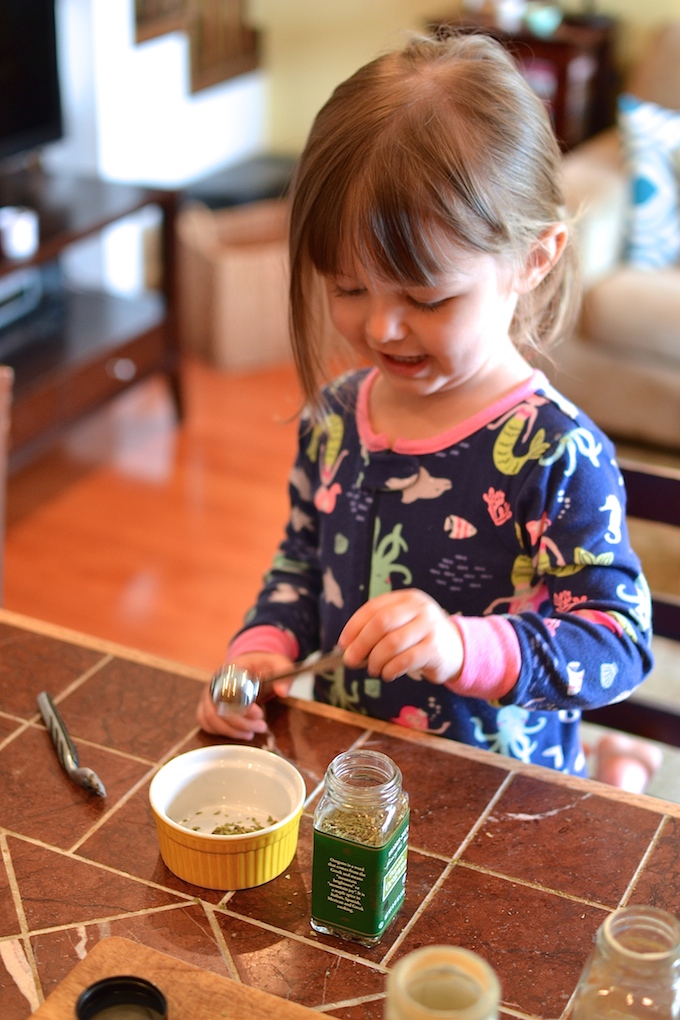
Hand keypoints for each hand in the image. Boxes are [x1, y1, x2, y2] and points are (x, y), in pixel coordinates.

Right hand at [196, 652, 296, 738]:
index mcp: (231, 669)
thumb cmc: (262, 665)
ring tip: (250, 733)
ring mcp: (208, 693)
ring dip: (231, 730)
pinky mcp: (206, 703)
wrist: (249, 663)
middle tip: (261, 727)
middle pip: (218, 708)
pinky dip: (217, 731)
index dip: (242, 708)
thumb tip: (282, 692)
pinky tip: (234, 733)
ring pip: (210, 717)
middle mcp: (215, 681)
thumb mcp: (277, 663)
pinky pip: (203, 720)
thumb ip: (283, 673)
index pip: (229, 691)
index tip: (259, 714)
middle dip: (241, 723)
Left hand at [339, 589, 463, 685]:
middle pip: (381, 623)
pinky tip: (388, 674)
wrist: (456, 649)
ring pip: (391, 644)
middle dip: (361, 644)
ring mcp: (430, 626)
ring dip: (376, 660)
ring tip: (374, 669)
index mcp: (406, 598)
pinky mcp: (435, 648)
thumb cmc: (419, 638)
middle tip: (352, 660)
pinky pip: (404, 660)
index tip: (343, 643)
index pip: (374, 607)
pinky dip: (390, 670)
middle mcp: (419, 608)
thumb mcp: (401, 626)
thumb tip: (348, 648)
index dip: (354, 626)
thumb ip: (377, 631)